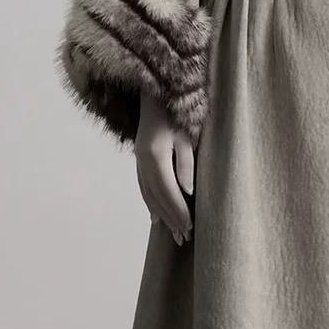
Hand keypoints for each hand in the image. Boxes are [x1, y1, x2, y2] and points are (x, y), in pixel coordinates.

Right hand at [135, 91, 196, 245]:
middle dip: (171, 218)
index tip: (190, 227)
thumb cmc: (178, 111)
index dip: (178, 210)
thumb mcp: (187, 135)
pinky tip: (155, 215)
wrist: (156, 91)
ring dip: (160, 214)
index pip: (168, 190)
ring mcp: (139, 159)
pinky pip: (143, 186)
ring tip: (171, 232)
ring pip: (148, 193)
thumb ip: (186, 163)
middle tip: (183, 237)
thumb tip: (187, 192)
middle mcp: (143, 160)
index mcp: (156, 154)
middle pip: (157, 196)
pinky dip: (150, 202)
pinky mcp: (140, 157)